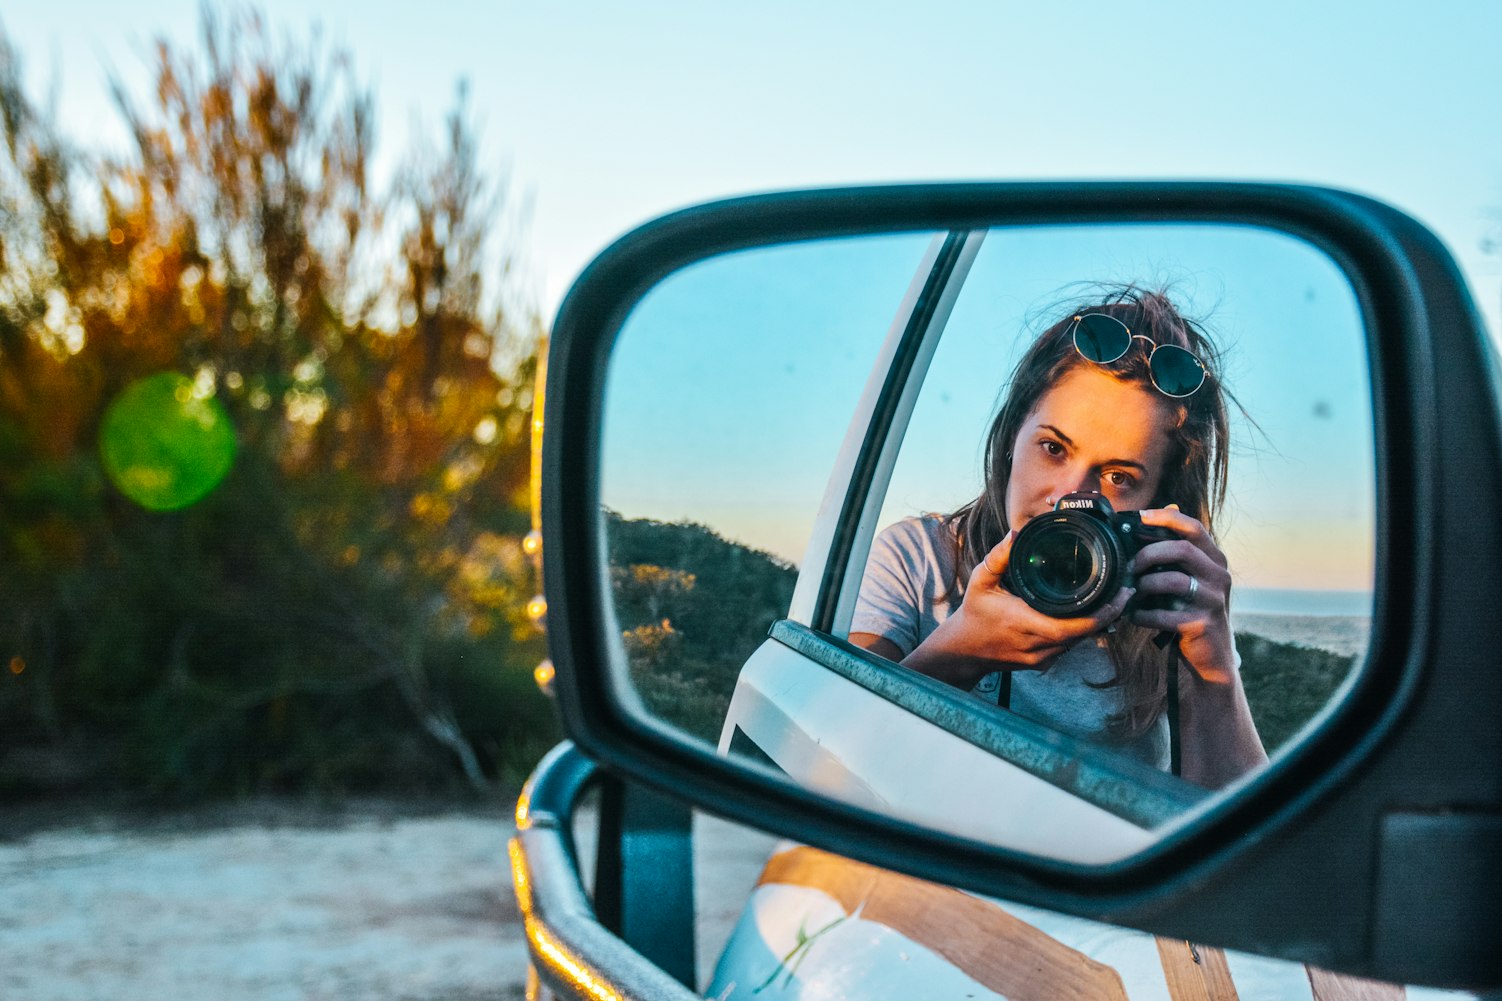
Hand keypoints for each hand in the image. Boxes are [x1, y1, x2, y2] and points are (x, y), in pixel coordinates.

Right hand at [903, 530, 1133, 688]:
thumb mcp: (981, 579)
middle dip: (1110, 615)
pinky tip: (1091, 615)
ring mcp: (1040, 658)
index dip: (1101, 615)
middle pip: (1085, 635)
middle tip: (1126, 592)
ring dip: (1098, 624)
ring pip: (1080, 643)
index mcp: (1022, 622)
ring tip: (1115, 600)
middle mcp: (1035, 645)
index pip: (1072, 627)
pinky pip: (1070, 648)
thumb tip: (1018, 532)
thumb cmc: (973, 613)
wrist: (962, 651)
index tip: (1119, 595)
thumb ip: (1000, 556)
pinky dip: (1082, 632)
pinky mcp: (1043, 664)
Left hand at [1128, 504, 1236, 684]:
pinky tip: (1135, 616)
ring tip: (1132, 593)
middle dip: (1148, 554)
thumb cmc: (1191, 610)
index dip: (1166, 518)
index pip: (1194, 528)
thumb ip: (1176, 552)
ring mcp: (1213, 600)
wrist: (1211, 655)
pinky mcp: (1201, 624)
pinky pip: (1163, 614)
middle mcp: (1219, 576)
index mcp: (1215, 560)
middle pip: (1181, 549)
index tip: (1140, 517)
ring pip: (1171, 580)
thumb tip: (1152, 516)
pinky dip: (1143, 615)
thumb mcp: (1190, 578)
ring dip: (1144, 585)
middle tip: (1130, 566)